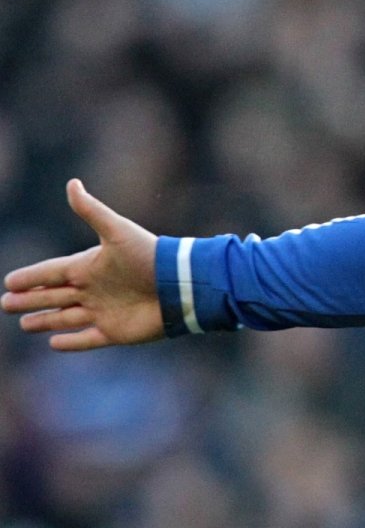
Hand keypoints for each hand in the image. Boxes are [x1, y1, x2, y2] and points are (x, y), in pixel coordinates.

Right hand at [2, 179, 162, 350]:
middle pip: (52, 296)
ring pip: (65, 318)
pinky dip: (71, 342)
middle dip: (29, 301)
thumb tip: (72, 183)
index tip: (9, 281)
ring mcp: (103, 312)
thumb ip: (92, 211)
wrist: (183, 286)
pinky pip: (88, 339)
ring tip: (24, 324)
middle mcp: (93, 290)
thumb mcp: (118, 231)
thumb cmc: (150, 256)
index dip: (30, 277)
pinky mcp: (116, 332)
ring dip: (45, 320)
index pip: (50, 273)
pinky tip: (53, 343)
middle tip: (4, 304)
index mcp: (89, 267)